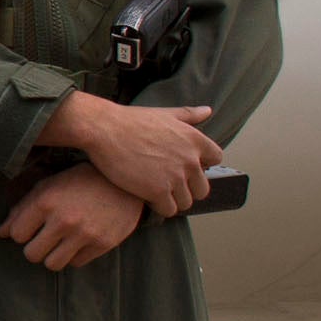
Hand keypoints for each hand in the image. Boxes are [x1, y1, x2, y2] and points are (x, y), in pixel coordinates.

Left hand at [2, 166, 145, 271]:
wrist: (124, 182)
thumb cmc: (78, 182)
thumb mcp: (47, 186)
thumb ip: (22, 209)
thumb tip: (1, 233)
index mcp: (46, 201)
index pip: (16, 234)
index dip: (21, 232)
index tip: (30, 227)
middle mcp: (64, 219)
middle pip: (32, 255)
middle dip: (34, 248)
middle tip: (44, 238)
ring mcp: (85, 233)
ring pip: (52, 264)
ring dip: (52, 255)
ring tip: (59, 242)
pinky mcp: (103, 244)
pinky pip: (76, 263)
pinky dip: (74, 255)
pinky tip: (79, 240)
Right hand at [44, 91, 222, 217]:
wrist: (104, 129)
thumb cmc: (131, 120)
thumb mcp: (164, 113)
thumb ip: (189, 115)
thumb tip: (208, 110)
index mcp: (195, 139)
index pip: (216, 158)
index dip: (200, 165)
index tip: (183, 165)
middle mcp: (190, 160)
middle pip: (202, 188)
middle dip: (187, 189)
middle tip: (167, 184)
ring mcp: (175, 177)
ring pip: (186, 202)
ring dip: (172, 200)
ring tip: (155, 192)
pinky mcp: (158, 191)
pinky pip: (169, 210)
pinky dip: (159, 207)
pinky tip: (146, 197)